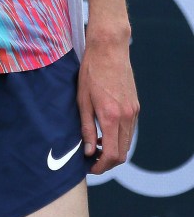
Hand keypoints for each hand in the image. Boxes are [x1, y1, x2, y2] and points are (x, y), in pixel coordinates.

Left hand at [77, 22, 138, 174]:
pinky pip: (129, 130)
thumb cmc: (91, 72)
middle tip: (91, 159)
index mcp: (111, 116)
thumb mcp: (82, 100)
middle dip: (107, 161)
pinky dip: (119, 137)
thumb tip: (88, 151)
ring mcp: (133, 111)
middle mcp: (127, 116)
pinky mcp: (135, 106)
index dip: (101, 166)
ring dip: (114, 149)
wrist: (109, 49)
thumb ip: (86, 127)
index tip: (90, 167)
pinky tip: (105, 131)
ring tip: (95, 145)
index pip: (112, 154)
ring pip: (127, 142)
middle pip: (122, 152)